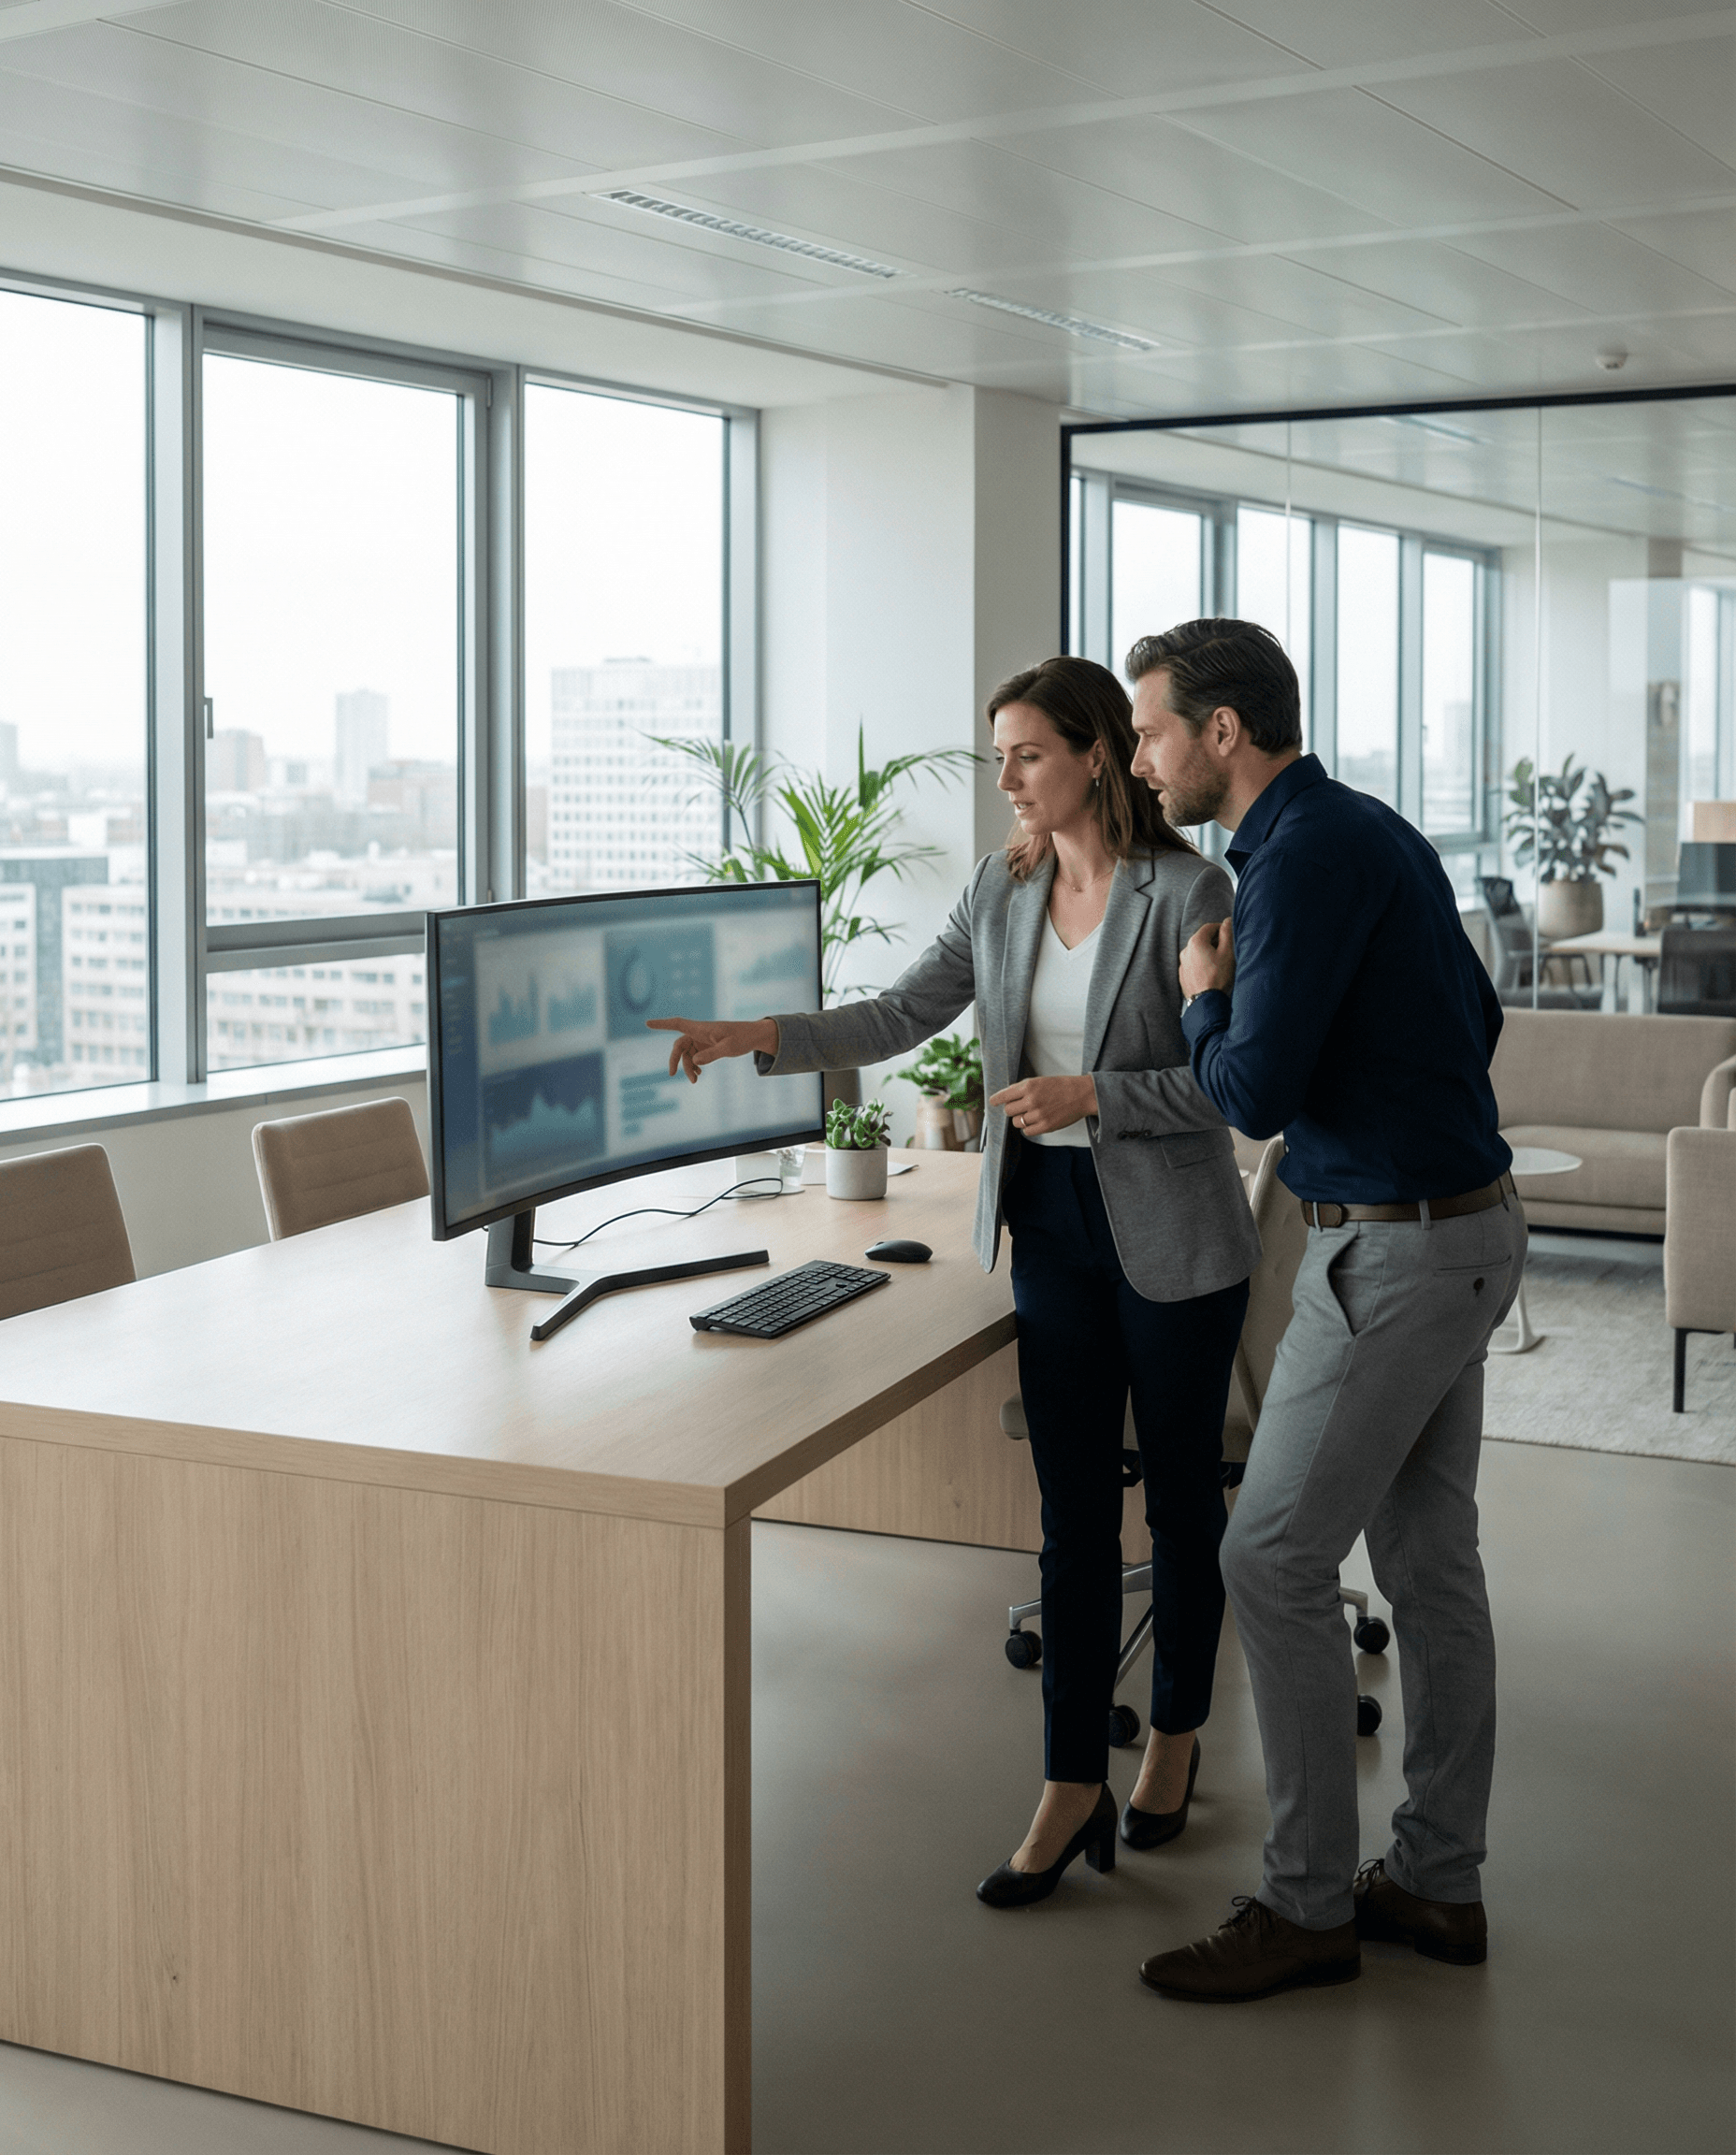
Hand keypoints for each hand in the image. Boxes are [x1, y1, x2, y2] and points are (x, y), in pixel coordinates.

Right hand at [646, 1015, 778, 1081]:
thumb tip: (694, 1062)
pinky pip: (694, 1057)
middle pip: (679, 1045)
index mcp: (702, 1028)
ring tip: (695, 1081)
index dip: (662, 1024)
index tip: (647, 1023)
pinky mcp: (707, 1047)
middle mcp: (699, 1033)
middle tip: (672, 1074)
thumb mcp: (729, 1047)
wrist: (754, 1037)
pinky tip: (698, 1075)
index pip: (677, 1023)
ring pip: (687, 1054)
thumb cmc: (743, 1038)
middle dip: (675, 1060)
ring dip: (688, 1067)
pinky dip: (694, 1066)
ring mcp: (702, 1040)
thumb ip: (712, 1054)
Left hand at [989, 1074, 1097, 1135]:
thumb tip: (1003, 1097)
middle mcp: (1032, 1100)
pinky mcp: (1046, 1126)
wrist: (1082, 1094)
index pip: (1004, 1095)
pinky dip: (1029, 1128)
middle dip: (1012, 1109)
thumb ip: (1021, 1088)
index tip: (992, 1102)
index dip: (996, 1100)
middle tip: (1022, 1107)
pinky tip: (1036, 1122)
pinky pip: (1027, 1131)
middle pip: (1008, 1111)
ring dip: (1021, 1119)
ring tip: (1032, 1114)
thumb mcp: (1040, 1081)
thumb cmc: (1060, 1086)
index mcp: (1029, 1086)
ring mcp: (1038, 1114)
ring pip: (1016, 1122)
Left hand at [1180, 918, 1235, 999]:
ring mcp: (1182, 964)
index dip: (1221, 928)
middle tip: (1227, 951)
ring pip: (1197, 953)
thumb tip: (1227, 920)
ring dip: (1208, 954)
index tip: (1229, 936)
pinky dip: (1202, 965)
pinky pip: (1194, 965)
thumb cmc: (1219, 977)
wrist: (1207, 1003)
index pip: (1209, 927)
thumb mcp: (1227, 952)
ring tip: (1220, 964)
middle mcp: (1185, 951)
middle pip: (1202, 939)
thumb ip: (1227, 933)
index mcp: (1195, 942)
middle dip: (1215, 942)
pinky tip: (1212, 973)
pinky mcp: (1183, 976)